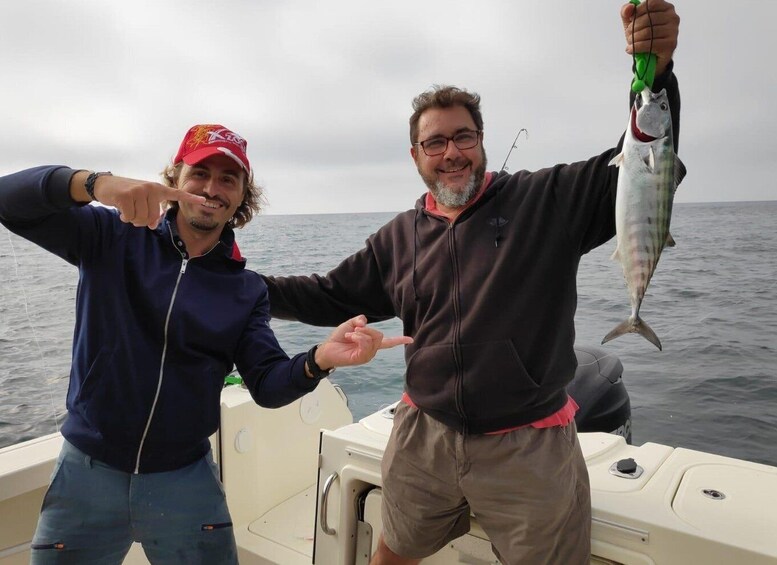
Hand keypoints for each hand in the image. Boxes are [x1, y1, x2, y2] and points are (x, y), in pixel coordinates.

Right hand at [72, 171, 204, 228]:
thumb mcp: (142, 200)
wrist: (104, 184)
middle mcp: (151, 188)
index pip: (177, 194)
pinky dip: (124, 217)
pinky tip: (120, 209)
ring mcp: (139, 191)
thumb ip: (151, 211)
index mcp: (157, 189)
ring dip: (132, 219)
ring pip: (141, 220)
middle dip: (142, 221)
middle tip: (134, 212)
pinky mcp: (126, 196)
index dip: (190, 198)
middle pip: (152, 218)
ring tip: (127, 209)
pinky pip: (129, 217)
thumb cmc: (127, 194)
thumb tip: (153, 225)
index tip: (204, 201)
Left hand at [314, 315, 412, 369]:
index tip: (411, 339)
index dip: (400, 340)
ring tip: (350, 334)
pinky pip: (365, 344)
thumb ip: (359, 320)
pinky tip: (350, 336)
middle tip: (355, 329)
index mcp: (371, 343)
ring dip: (361, 333)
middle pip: (380, 336)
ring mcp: (366, 355)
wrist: (327, 349)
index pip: (388, 342)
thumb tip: (364, 322)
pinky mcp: (360, 358)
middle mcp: (371, 350)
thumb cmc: (339, 338)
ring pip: (373, 340)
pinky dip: (358, 337)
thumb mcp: (350, 324)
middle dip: (368, 329)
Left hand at [621, 0, 678, 75]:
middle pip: (648, 19)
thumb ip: (627, 12)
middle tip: (628, 35)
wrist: (649, 58)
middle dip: (633, 28)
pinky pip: (650, 44)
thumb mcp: (632, 22)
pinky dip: (637, 47)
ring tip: (630, 43)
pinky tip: (631, 49)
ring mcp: (674, 31)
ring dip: (634, 39)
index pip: (651, 3)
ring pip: (648, 32)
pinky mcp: (671, 44)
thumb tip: (629, 7)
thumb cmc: (642, 37)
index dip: (637, 11)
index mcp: (666, 8)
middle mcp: (673, 17)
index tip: (630, 19)